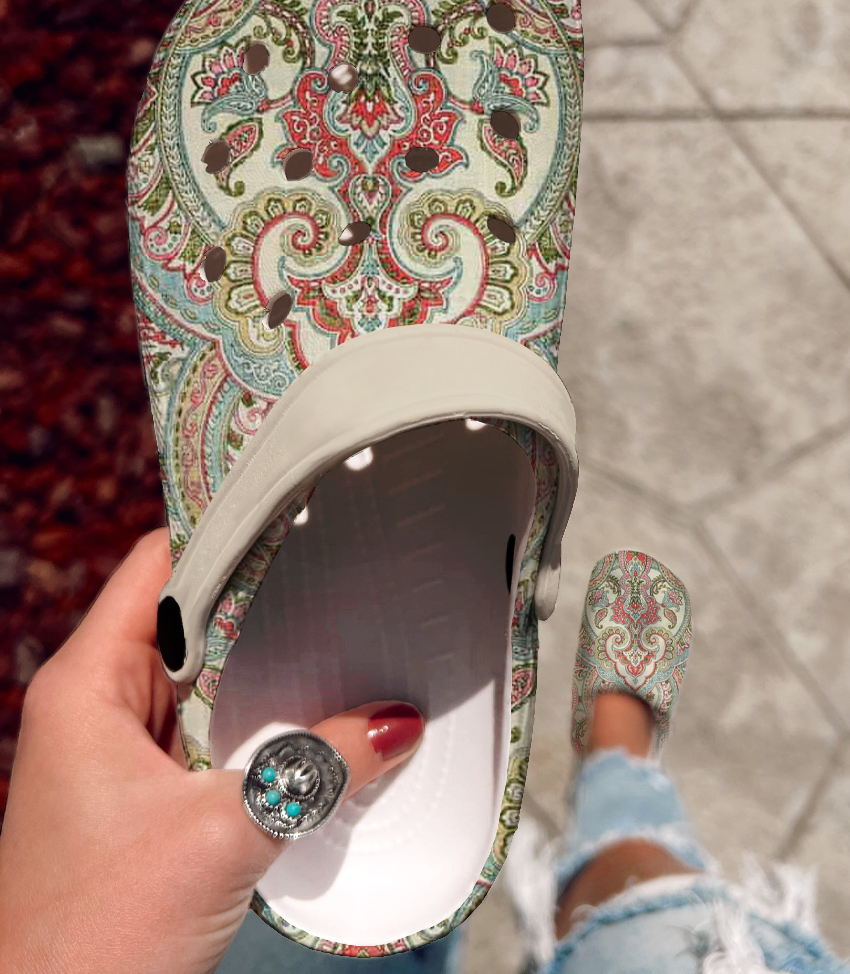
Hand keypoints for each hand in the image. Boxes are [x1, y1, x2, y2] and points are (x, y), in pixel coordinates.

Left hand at [0, 529, 424, 973]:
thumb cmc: (96, 939)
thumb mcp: (223, 836)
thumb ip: (318, 769)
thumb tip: (399, 722)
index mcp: (85, 685)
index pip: (158, 564)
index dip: (224, 524)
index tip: (296, 502)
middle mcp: (95, 705)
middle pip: (188, 615)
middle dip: (264, 597)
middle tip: (344, 565)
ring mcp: (119, 752)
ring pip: (204, 677)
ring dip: (266, 666)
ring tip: (344, 631)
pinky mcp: (144, 796)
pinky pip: (208, 731)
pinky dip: (257, 720)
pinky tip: (313, 716)